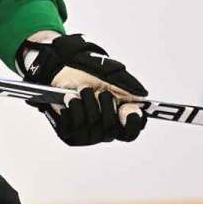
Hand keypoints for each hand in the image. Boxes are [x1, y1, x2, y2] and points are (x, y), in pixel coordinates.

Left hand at [20, 34, 147, 145]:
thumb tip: (142, 101)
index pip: (130, 133)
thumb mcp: (111, 78)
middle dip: (106, 105)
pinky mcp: (68, 133)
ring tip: (82, 90)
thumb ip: (128, 90)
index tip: (129, 110)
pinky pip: (75, 124)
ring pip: (93, 125)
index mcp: (117, 119)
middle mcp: (102, 131)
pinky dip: (74, 105)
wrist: (60, 69)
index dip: (132, 124)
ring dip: (88, 101)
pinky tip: (70, 97)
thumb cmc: (86, 74)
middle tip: (100, 92)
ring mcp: (86, 134)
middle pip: (112, 129)